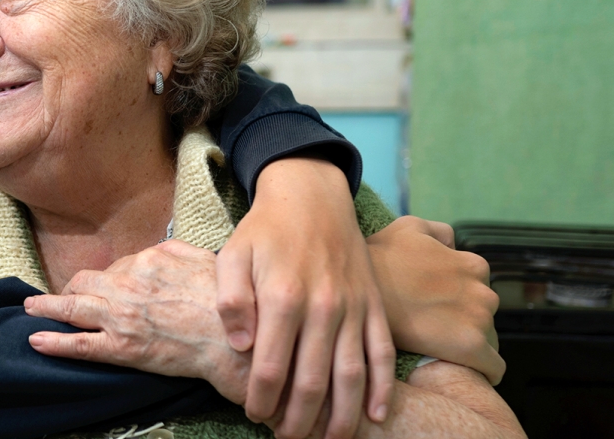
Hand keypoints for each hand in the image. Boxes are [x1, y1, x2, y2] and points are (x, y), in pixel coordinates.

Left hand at [23, 240, 250, 402]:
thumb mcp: (204, 260)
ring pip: (72, 307)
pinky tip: (36, 338)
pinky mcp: (121, 347)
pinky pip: (78, 343)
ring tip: (31, 308)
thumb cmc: (228, 303)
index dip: (107, 279)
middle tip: (63, 296)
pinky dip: (53, 340)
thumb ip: (177, 252)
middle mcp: (129, 284)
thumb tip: (160, 251)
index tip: (104, 288)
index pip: (116, 267)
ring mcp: (121, 317)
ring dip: (47, 307)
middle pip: (87, 282)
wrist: (237, 340)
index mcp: (149, 261)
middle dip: (72, 289)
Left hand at [216, 157, 395, 438]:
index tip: (254, 415)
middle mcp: (323, 307)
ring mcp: (354, 308)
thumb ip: (230, 300)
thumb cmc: (265, 230)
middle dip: (299, 420)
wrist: (312, 196)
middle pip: (313, 381)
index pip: (271, 367)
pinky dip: (383, 388)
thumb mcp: (232, 255)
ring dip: (342, 417)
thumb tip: (241, 346)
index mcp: (284, 297)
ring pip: (352, 376)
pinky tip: (375, 416)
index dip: (262, 400)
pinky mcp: (374, 306)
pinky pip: (383, 353)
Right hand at [367, 216, 504, 384]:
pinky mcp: (470, 347)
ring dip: (468, 344)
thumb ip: (439, 233)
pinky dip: (486, 370)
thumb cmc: (379, 260)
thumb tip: (451, 245)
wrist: (357, 295)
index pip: (477, 289)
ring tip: (439, 349)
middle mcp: (482, 291)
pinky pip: (493, 367)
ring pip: (487, 340)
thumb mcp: (409, 228)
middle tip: (431, 329)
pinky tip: (469, 373)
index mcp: (472, 265)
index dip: (456, 299)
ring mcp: (478, 319)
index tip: (435, 309)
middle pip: (483, 315)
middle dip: (463, 322)